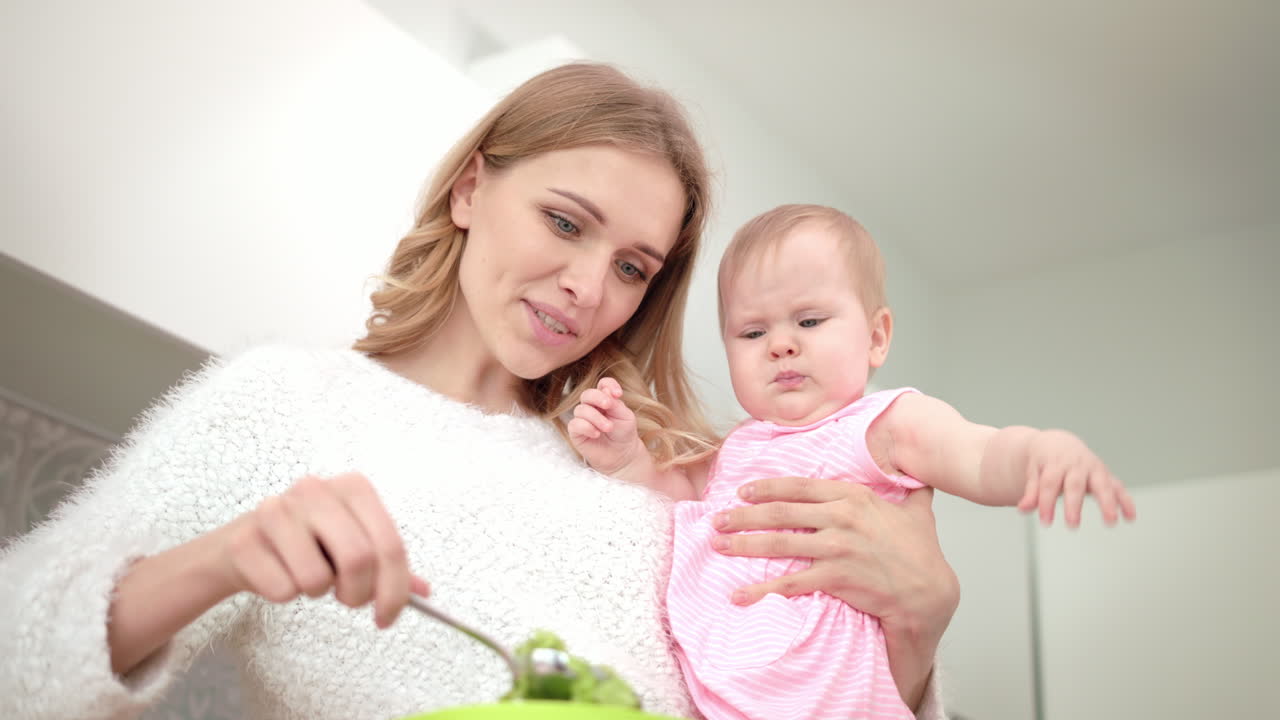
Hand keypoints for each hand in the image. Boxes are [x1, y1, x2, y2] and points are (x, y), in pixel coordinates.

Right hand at [217, 472, 428, 627]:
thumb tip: (424, 592)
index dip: (395, 589)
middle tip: (350, 600)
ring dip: (316, 592)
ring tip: (307, 575)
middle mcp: (316, 490)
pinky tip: (278, 573)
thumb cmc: (307, 542)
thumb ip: (387, 566)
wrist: (243, 543)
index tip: (387, 616)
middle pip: (358, 559)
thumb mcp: (352, 544)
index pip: (390, 545)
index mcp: (354, 488)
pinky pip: (280, 590)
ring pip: (316, 578)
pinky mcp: (244, 539)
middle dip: (358, 594)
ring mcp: (276, 511)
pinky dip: (284, 594)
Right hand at [567, 377, 642, 473]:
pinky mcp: (576, 432)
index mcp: (605, 399)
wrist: (622, 455)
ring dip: (596, 418)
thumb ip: (615, 403)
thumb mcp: (625, 416)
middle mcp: (592, 407)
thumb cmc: (624, 433)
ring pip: (581, 409)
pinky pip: (575, 424)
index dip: (609, 385)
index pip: (602, 384)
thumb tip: (604, 390)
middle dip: (598, 398)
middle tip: (608, 406)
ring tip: (608, 428)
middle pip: (587, 394)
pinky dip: (586, 427)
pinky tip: (597, 434)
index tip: (618, 394)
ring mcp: (582, 419)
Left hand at [711, 478, 957, 709]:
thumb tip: (917, 470)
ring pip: (779, 543)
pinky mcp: (834, 577)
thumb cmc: (921, 552)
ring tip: (719, 545)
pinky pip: (789, 583)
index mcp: (853, 497)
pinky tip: (740, 595)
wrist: (928, 592)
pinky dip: (761, 590)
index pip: (799, 486)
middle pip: (781, 512)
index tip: (743, 491)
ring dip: (743, 544)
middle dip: (744, 515)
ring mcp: (835, 548)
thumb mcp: (916, 511)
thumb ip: (910, 489)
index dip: (767, 487)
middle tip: (718, 519)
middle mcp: (840, 518)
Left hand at [1014, 429, 1137, 527]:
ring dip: (1108, 503)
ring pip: (1102, 485)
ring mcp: (1093, 469)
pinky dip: (1126, 501)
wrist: (1058, 444)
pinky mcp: (1105, 475)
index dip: (1047, 503)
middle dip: (1074, 505)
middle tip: (1072, 525)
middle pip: (1075, 485)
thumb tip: (1023, 509)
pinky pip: (1118, 487)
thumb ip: (1031, 492)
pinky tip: (1131, 517)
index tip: (1046, 522)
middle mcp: (1076, 466)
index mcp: (1055, 464)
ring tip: (1111, 522)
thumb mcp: (1033, 473)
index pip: (1050, 484)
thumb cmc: (1044, 462)